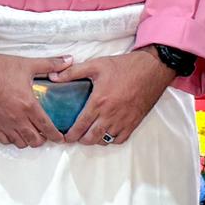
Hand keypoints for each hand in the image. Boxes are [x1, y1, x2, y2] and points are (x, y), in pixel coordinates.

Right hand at [0, 36, 71, 148]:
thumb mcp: (27, 64)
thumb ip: (50, 64)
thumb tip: (70, 60)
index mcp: (28, 105)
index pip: (46, 127)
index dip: (56, 136)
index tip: (60, 138)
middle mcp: (16, 118)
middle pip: (34, 140)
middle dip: (43, 140)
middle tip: (45, 134)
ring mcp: (2, 123)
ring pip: (20, 143)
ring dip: (27, 140)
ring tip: (30, 133)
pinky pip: (4, 140)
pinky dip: (12, 139)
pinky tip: (14, 132)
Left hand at [56, 50, 177, 146]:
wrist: (152, 69)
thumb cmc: (124, 67)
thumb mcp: (96, 65)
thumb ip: (73, 72)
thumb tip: (53, 76)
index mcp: (99, 102)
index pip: (80, 125)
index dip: (70, 135)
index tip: (64, 137)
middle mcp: (110, 115)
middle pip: (91, 138)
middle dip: (80, 140)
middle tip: (75, 137)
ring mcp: (123, 121)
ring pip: (105, 140)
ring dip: (95, 140)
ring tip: (89, 134)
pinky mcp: (134, 123)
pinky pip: (120, 139)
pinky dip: (111, 140)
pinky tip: (106, 133)